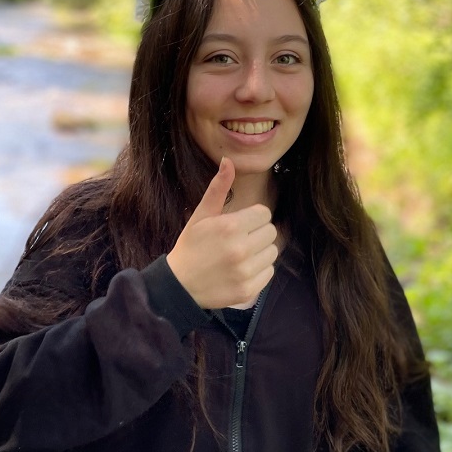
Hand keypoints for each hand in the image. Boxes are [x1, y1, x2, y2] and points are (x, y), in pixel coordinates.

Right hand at [166, 157, 278, 308]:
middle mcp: (240, 249)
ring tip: (241, 256)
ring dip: (260, 252)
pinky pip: (269, 272)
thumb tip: (229, 161)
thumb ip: (218, 189)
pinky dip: (259, 271)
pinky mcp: (248, 290)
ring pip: (272, 252)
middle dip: (257, 233)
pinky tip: (241, 270)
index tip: (239, 225)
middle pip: (271, 232)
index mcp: (230, 226)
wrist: (179, 285)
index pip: (263, 214)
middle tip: (240, 240)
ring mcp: (245, 271)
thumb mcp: (201, 215)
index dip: (252, 218)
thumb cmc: (190, 247)